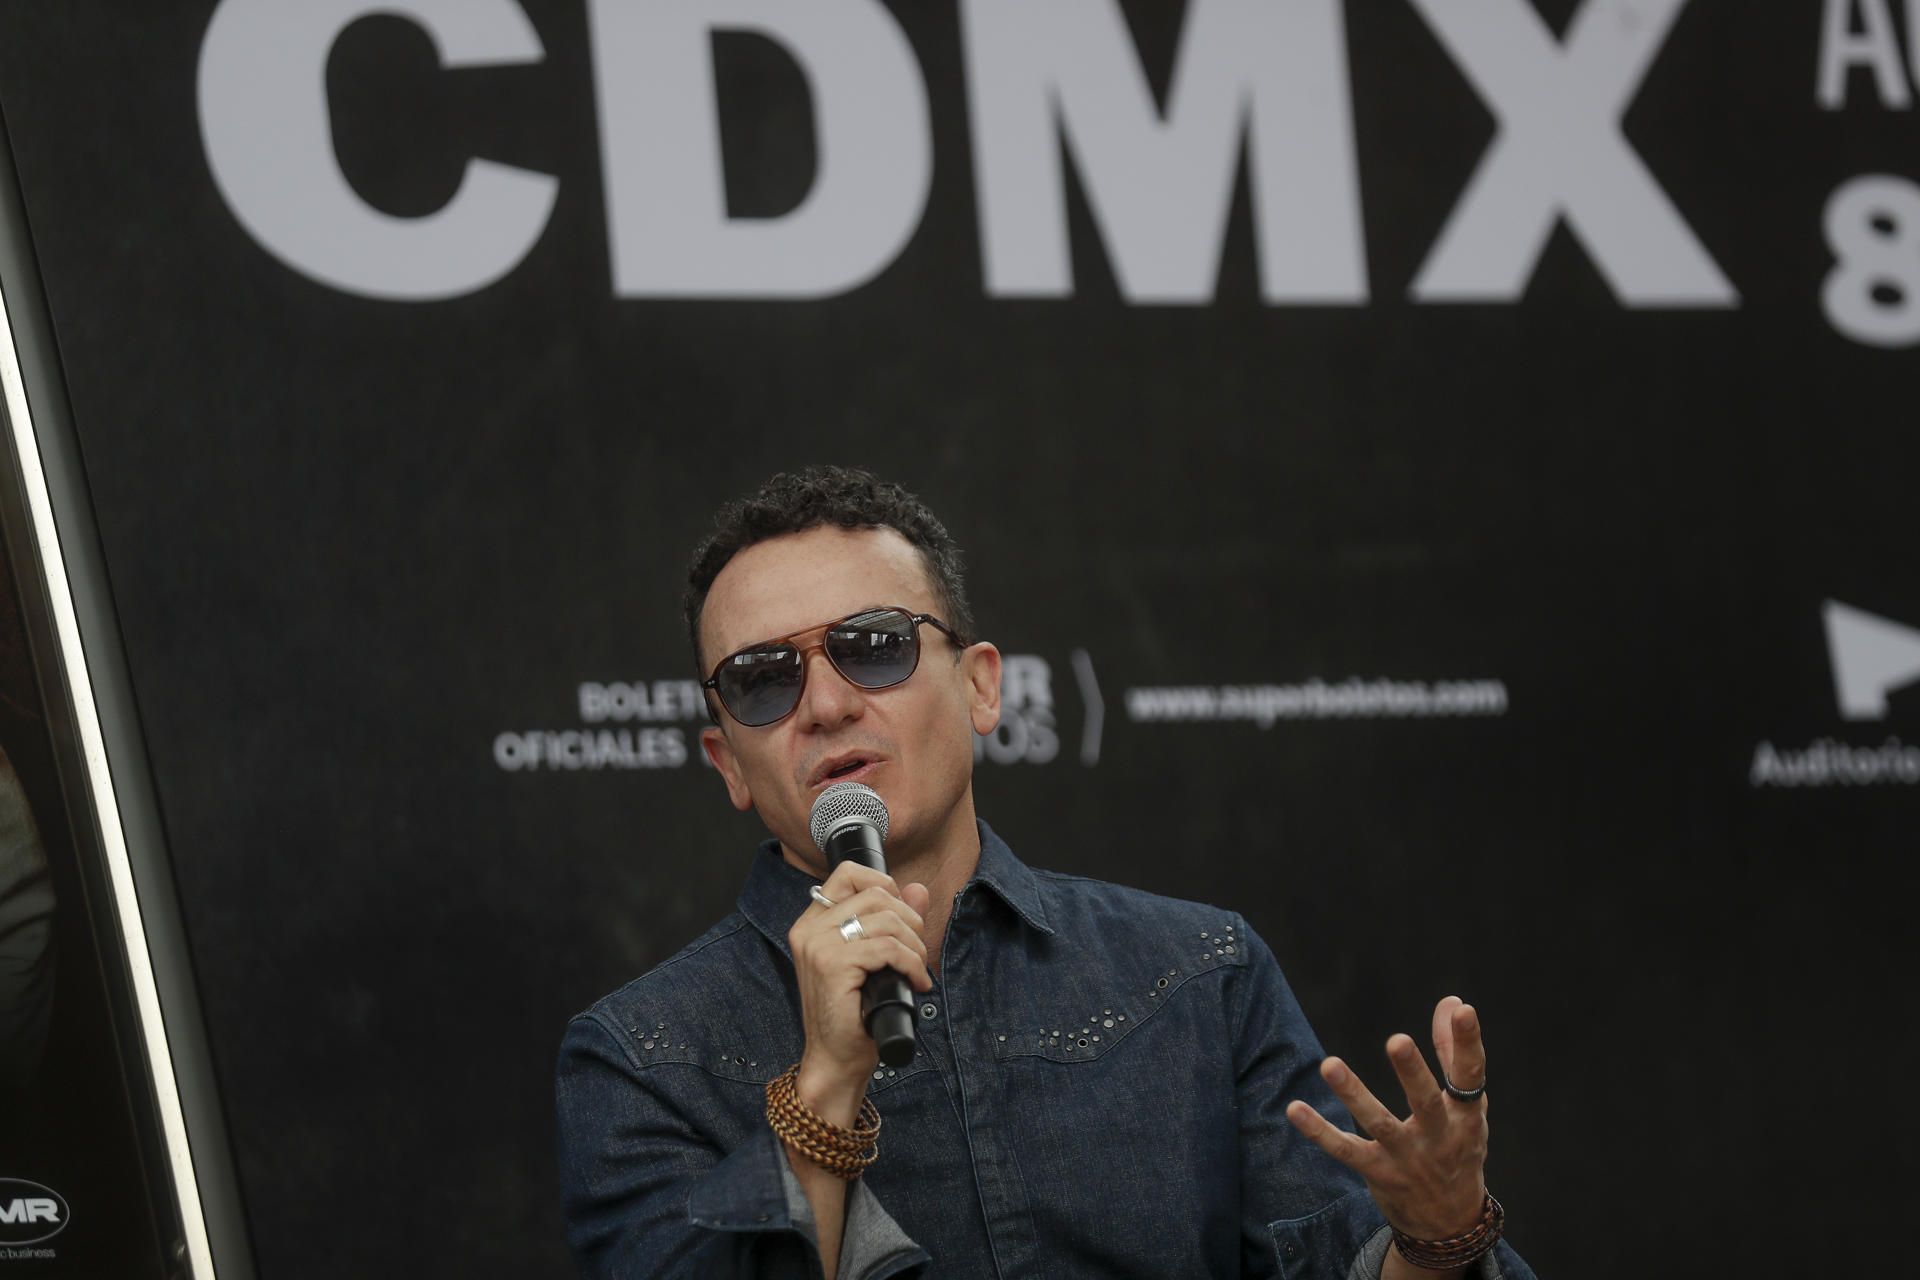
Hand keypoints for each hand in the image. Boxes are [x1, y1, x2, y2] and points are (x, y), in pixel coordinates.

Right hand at [788, 864, 932, 1121]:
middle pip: (876, 894)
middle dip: (910, 920)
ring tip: (917, 969)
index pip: (848, 873)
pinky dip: (912, 963)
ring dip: (915, 945)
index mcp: (812, 923)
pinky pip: (888, 947)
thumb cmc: (853, 1014)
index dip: (885, 885)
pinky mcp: (832, 966)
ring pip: (886, 919)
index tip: (902, 917)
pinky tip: (916, 982)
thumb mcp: (875, 959)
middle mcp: (809, 929)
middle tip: (917, 952)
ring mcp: (817, 946)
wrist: (836, 1059)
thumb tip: (918, 889)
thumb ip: (894, 920)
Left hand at [1285, 996, 1489, 1240]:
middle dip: (1413, 1073)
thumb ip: (1454, 1053)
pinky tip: (1295, 1109)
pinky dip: (1319, 1132)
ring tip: (1329, 1064)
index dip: (1467, 1043)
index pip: (1470, 1075)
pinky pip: (1346, 1151)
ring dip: (1354, 1095)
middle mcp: (1439, 1137)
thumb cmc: (1459, 1148)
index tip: (1463, 1011)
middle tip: (1397, 1040)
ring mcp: (1407, 1158)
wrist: (1451, 1225)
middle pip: (1426, 1102)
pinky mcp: (1379, 1174)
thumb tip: (1452, 1002)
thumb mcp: (1467, 1108)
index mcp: (1466, 1116)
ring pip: (1380, 1124)